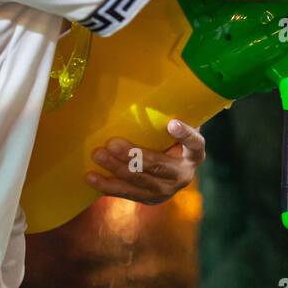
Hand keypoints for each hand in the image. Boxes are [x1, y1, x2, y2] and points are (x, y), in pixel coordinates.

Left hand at [85, 119, 205, 204]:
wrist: (175, 170)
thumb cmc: (172, 139)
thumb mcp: (177, 126)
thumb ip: (170, 114)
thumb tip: (151, 88)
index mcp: (194, 154)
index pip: (194, 143)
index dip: (185, 134)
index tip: (172, 124)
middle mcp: (183, 175)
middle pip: (158, 166)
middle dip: (133, 156)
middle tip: (112, 144)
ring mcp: (166, 191)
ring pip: (139, 181)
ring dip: (116, 169)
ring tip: (97, 156)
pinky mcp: (149, 199)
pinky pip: (127, 193)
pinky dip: (109, 186)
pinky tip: (92, 177)